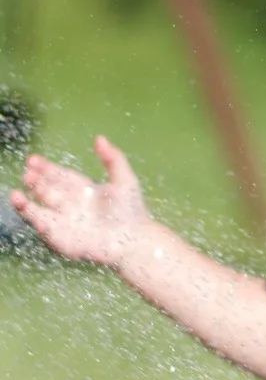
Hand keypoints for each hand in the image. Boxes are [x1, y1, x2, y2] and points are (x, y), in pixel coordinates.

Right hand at [10, 136, 149, 266]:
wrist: (136, 241)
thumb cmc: (132, 211)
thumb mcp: (124, 180)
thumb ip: (113, 159)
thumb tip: (99, 138)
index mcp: (81, 188)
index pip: (58, 176)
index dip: (45, 168)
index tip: (33, 160)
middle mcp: (69, 204)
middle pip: (45, 191)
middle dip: (35, 182)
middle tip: (28, 174)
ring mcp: (65, 223)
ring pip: (38, 212)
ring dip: (25, 205)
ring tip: (15, 196)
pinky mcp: (64, 240)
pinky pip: (48, 232)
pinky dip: (41, 225)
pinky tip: (38, 219)